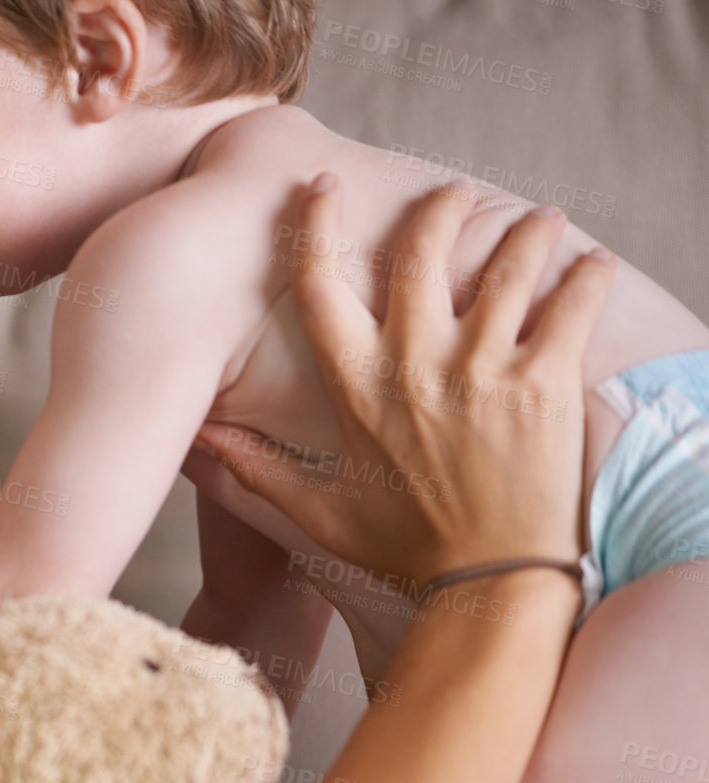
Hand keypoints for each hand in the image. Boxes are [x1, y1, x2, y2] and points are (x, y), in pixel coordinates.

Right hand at [197, 175, 615, 587]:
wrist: (487, 585)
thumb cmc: (404, 550)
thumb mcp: (316, 512)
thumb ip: (254, 471)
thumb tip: (197, 441)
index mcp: (356, 388)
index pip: (321, 287)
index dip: (315, 227)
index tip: (319, 188)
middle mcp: (415, 366)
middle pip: (419, 252)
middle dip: (436, 210)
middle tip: (449, 195)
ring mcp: (482, 370)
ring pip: (505, 266)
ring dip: (525, 233)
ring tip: (538, 220)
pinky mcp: (543, 383)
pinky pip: (570, 305)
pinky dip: (588, 276)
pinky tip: (594, 264)